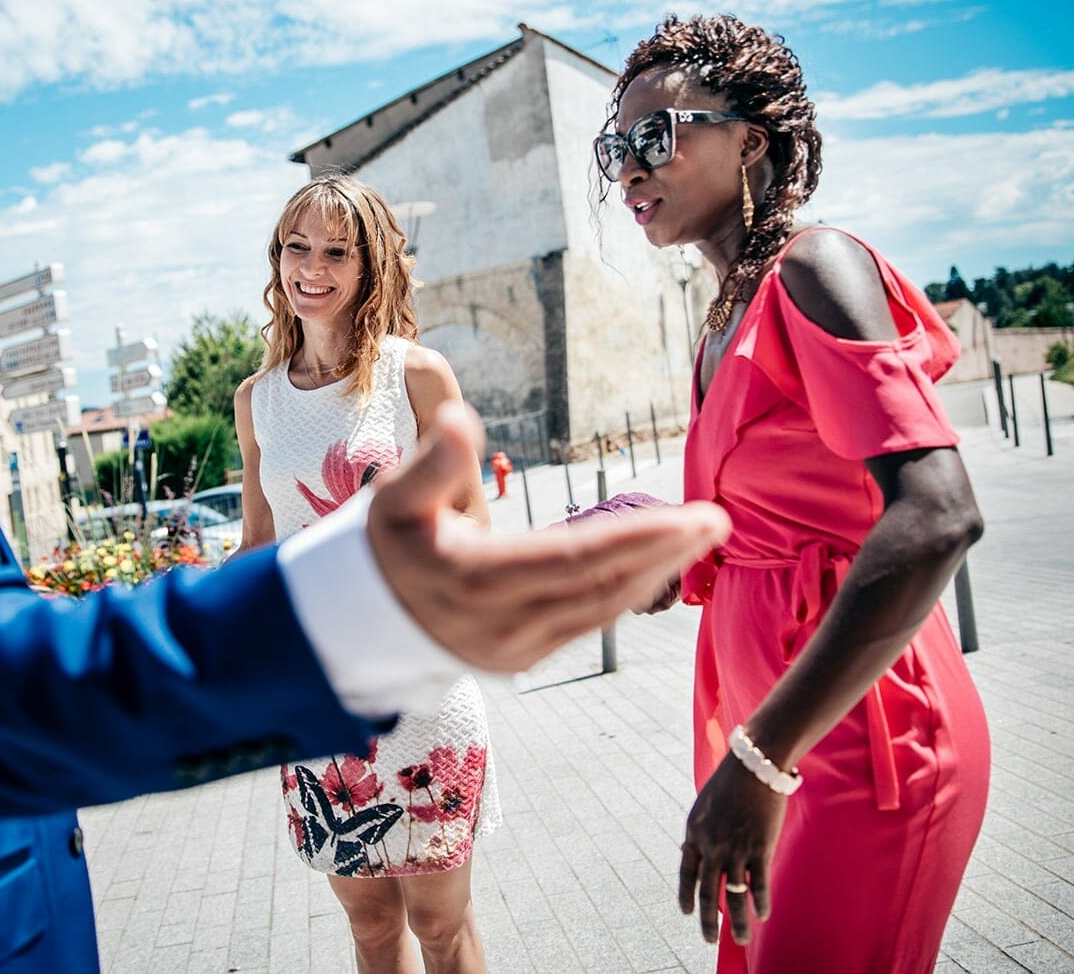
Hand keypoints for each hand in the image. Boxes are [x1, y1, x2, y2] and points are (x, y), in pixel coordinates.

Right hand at [366, 402, 729, 672]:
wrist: (358, 617)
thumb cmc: (384, 543)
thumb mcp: (393, 497)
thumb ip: (431, 459)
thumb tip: (462, 417)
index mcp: (473, 580)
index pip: (576, 559)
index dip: (639, 538)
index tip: (694, 515)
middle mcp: (500, 625)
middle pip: (599, 587)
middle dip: (663, 553)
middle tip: (716, 520)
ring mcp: (513, 649)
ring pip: (599, 610)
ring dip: (653, 574)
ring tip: (697, 537)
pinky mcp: (519, 657)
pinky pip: (585, 623)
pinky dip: (624, 592)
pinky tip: (653, 566)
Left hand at [678, 753, 787, 945]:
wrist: (753, 765)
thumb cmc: (730, 782)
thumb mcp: (705, 806)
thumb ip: (700, 831)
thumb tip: (691, 849)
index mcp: (694, 833)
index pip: (685, 872)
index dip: (685, 895)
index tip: (686, 913)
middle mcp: (711, 846)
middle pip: (706, 891)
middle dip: (708, 920)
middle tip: (710, 940)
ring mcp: (734, 849)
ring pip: (733, 896)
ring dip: (737, 921)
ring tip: (741, 939)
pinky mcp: (759, 849)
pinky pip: (758, 884)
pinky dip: (760, 902)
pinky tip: (762, 915)